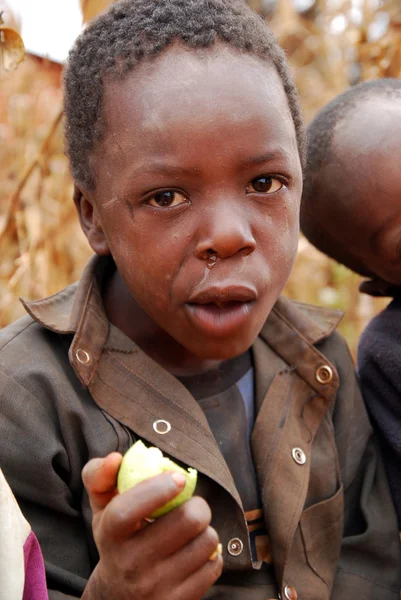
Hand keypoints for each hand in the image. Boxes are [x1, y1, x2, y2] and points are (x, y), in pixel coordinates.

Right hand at [81, 453, 222, 598]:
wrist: (117, 597)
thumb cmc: (116, 539)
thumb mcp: (103, 508)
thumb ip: (101, 477)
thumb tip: (116, 458)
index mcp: (110, 534)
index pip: (127, 510)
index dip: (157, 490)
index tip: (179, 478)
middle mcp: (130, 563)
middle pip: (187, 521)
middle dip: (198, 505)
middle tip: (193, 505)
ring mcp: (155, 587)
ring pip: (206, 542)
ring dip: (206, 530)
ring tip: (193, 531)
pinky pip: (213, 567)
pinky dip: (212, 555)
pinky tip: (195, 553)